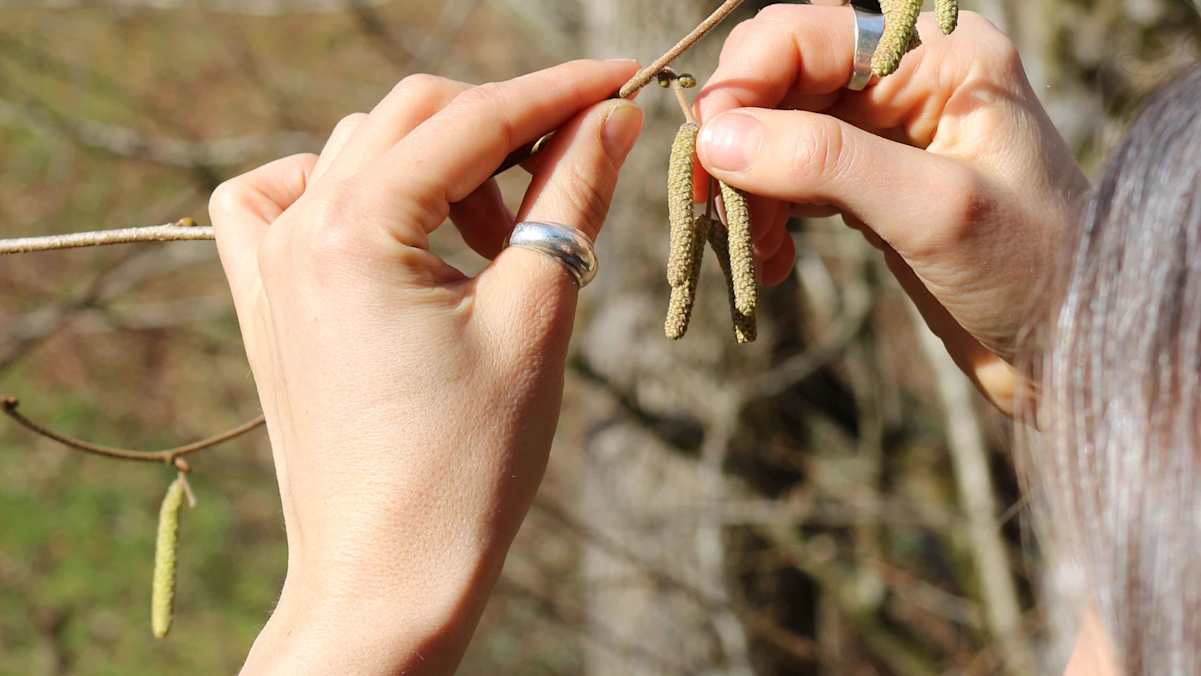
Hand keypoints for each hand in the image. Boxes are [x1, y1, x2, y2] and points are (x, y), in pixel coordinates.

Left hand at [209, 59, 642, 673]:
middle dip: (504, 123)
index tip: (622, 79)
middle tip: (576, 165)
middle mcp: (296, 229)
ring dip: (441, 163)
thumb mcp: (535, 316)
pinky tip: (392, 225)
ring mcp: (270, 265)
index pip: (475, 119)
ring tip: (497, 238)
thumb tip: (607, 117)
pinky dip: (340, 186)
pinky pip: (277, 200)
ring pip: (358, 149)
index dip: (559, 91)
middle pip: (413, 115)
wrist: (389, 578)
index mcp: (355, 229)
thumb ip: (568, 198)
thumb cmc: (469, 464)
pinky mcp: (266, 303)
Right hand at [694, 5, 1089, 413]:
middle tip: (716, 209)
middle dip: (739, 141)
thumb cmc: (1033, 271)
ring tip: (754, 252)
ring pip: (777, 131)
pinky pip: (793, 177)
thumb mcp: (932, 210)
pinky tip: (772, 262)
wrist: (1069, 347)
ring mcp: (888, 131)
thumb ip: (824, 162)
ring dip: (749, 188)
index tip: (707, 150)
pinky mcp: (872, 181)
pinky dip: (769, 215)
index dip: (746, 82)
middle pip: (782, 80)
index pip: (808, 33)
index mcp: (939, 55)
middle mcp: (908, 78)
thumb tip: (716, 139)